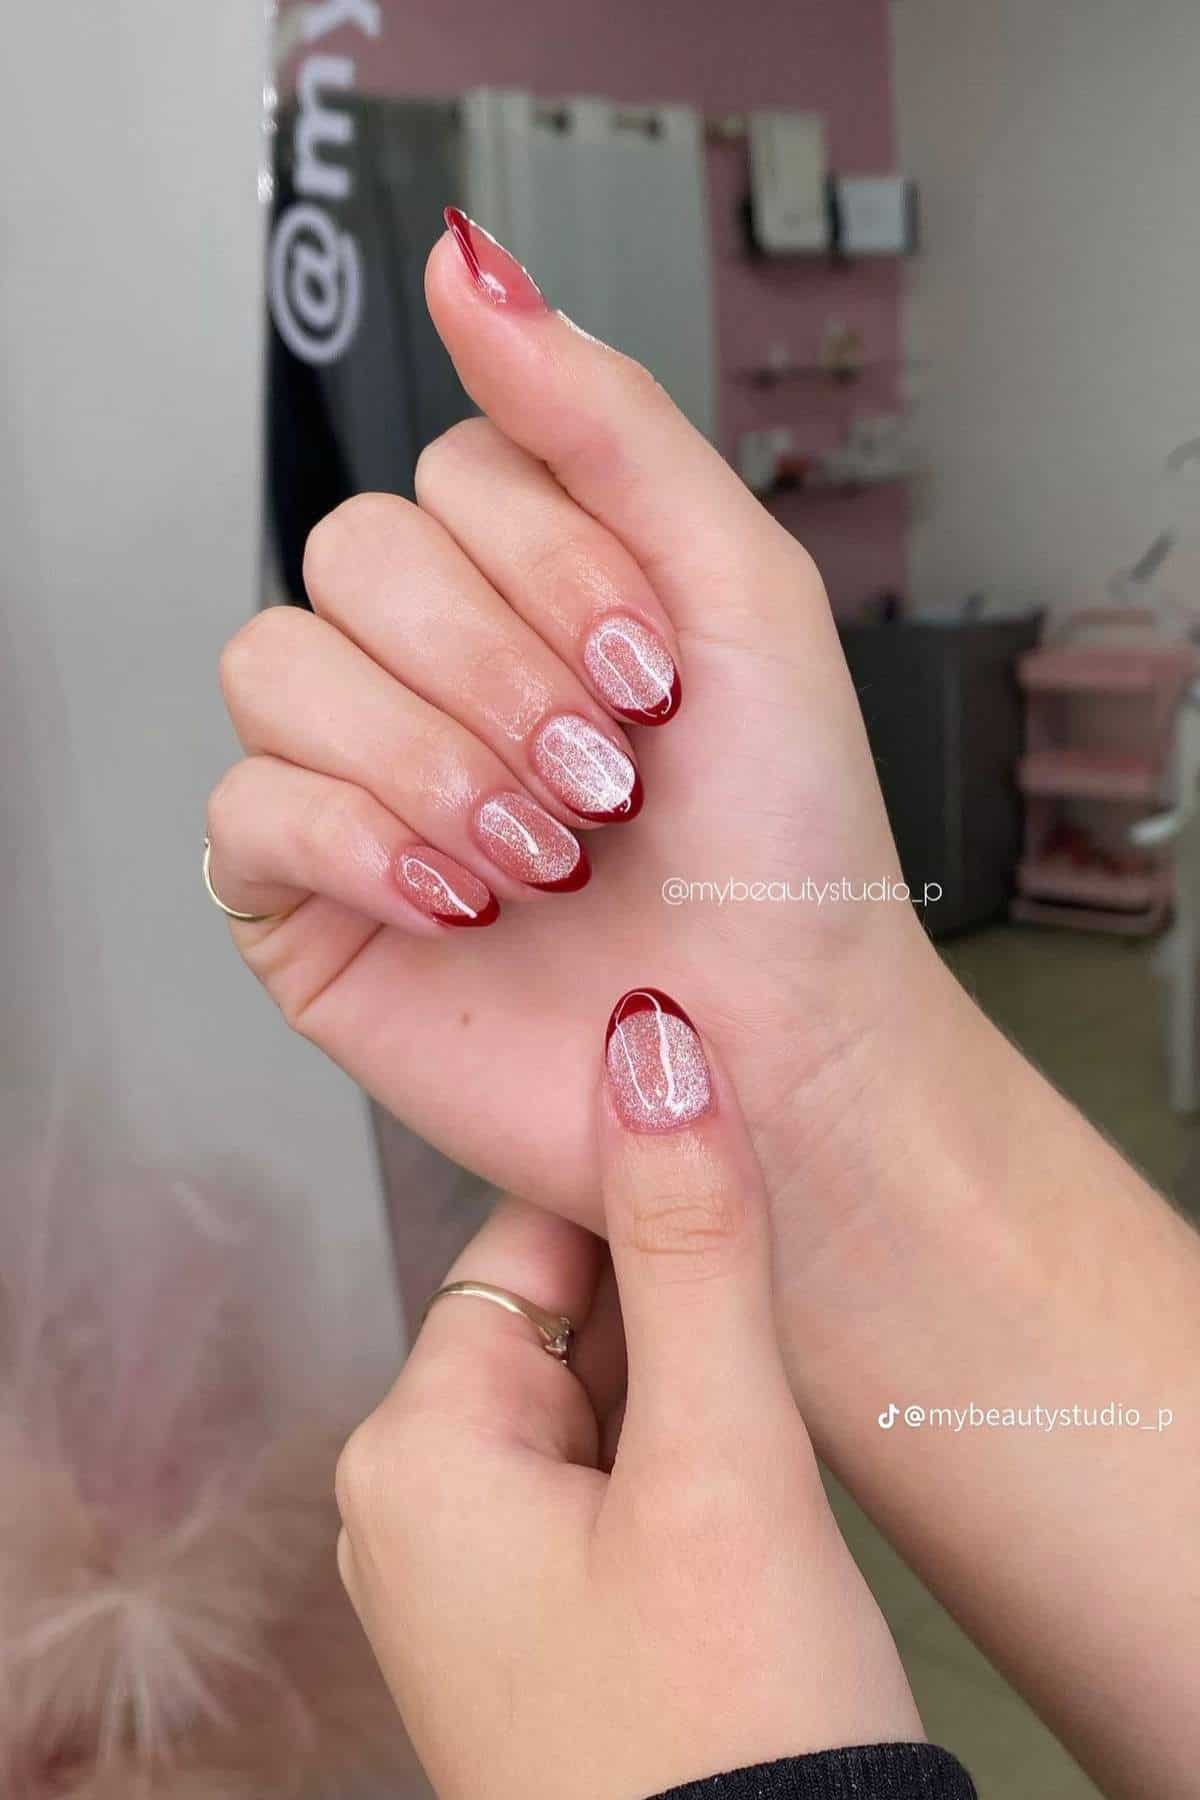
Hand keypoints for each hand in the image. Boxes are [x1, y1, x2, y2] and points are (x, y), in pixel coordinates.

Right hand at [210, 210, 939, 1232]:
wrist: (781, 1051)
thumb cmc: (784, 846)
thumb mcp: (740, 590)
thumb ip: (604, 420)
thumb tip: (464, 259)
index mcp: (529, 581)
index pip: (449, 471)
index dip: (551, 567)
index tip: (658, 681)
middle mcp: (431, 664)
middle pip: (353, 554)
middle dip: (498, 672)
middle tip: (608, 783)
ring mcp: (356, 775)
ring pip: (275, 665)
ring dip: (432, 759)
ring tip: (546, 858)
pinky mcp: (305, 897)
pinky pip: (243, 809)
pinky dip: (359, 842)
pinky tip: (462, 900)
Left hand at [334, 991, 921, 1799]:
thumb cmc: (721, 1742)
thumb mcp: (722, 1466)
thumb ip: (693, 1247)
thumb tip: (651, 1050)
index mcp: (414, 1448)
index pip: (532, 1240)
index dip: (651, 1210)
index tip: (746, 1199)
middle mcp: (412, 1504)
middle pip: (564, 1317)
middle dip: (678, 1329)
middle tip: (766, 1392)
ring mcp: (467, 1573)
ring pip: (593, 1400)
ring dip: (685, 1403)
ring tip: (757, 1481)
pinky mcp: (529, 1624)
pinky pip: (599, 1484)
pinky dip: (673, 1472)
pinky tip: (739, 1525)